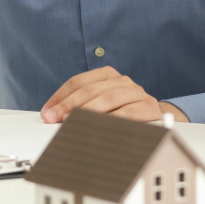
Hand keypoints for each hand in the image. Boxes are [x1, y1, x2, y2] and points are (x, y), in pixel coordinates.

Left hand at [40, 67, 188, 123]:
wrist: (157, 116)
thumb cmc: (124, 110)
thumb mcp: (101, 104)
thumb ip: (80, 106)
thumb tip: (53, 116)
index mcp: (106, 75)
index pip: (78, 82)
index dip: (60, 97)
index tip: (47, 112)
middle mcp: (121, 80)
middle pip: (90, 90)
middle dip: (69, 105)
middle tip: (54, 118)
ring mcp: (135, 92)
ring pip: (107, 99)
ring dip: (87, 112)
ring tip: (72, 122)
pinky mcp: (148, 106)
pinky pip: (127, 113)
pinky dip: (112, 120)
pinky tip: (99, 128)